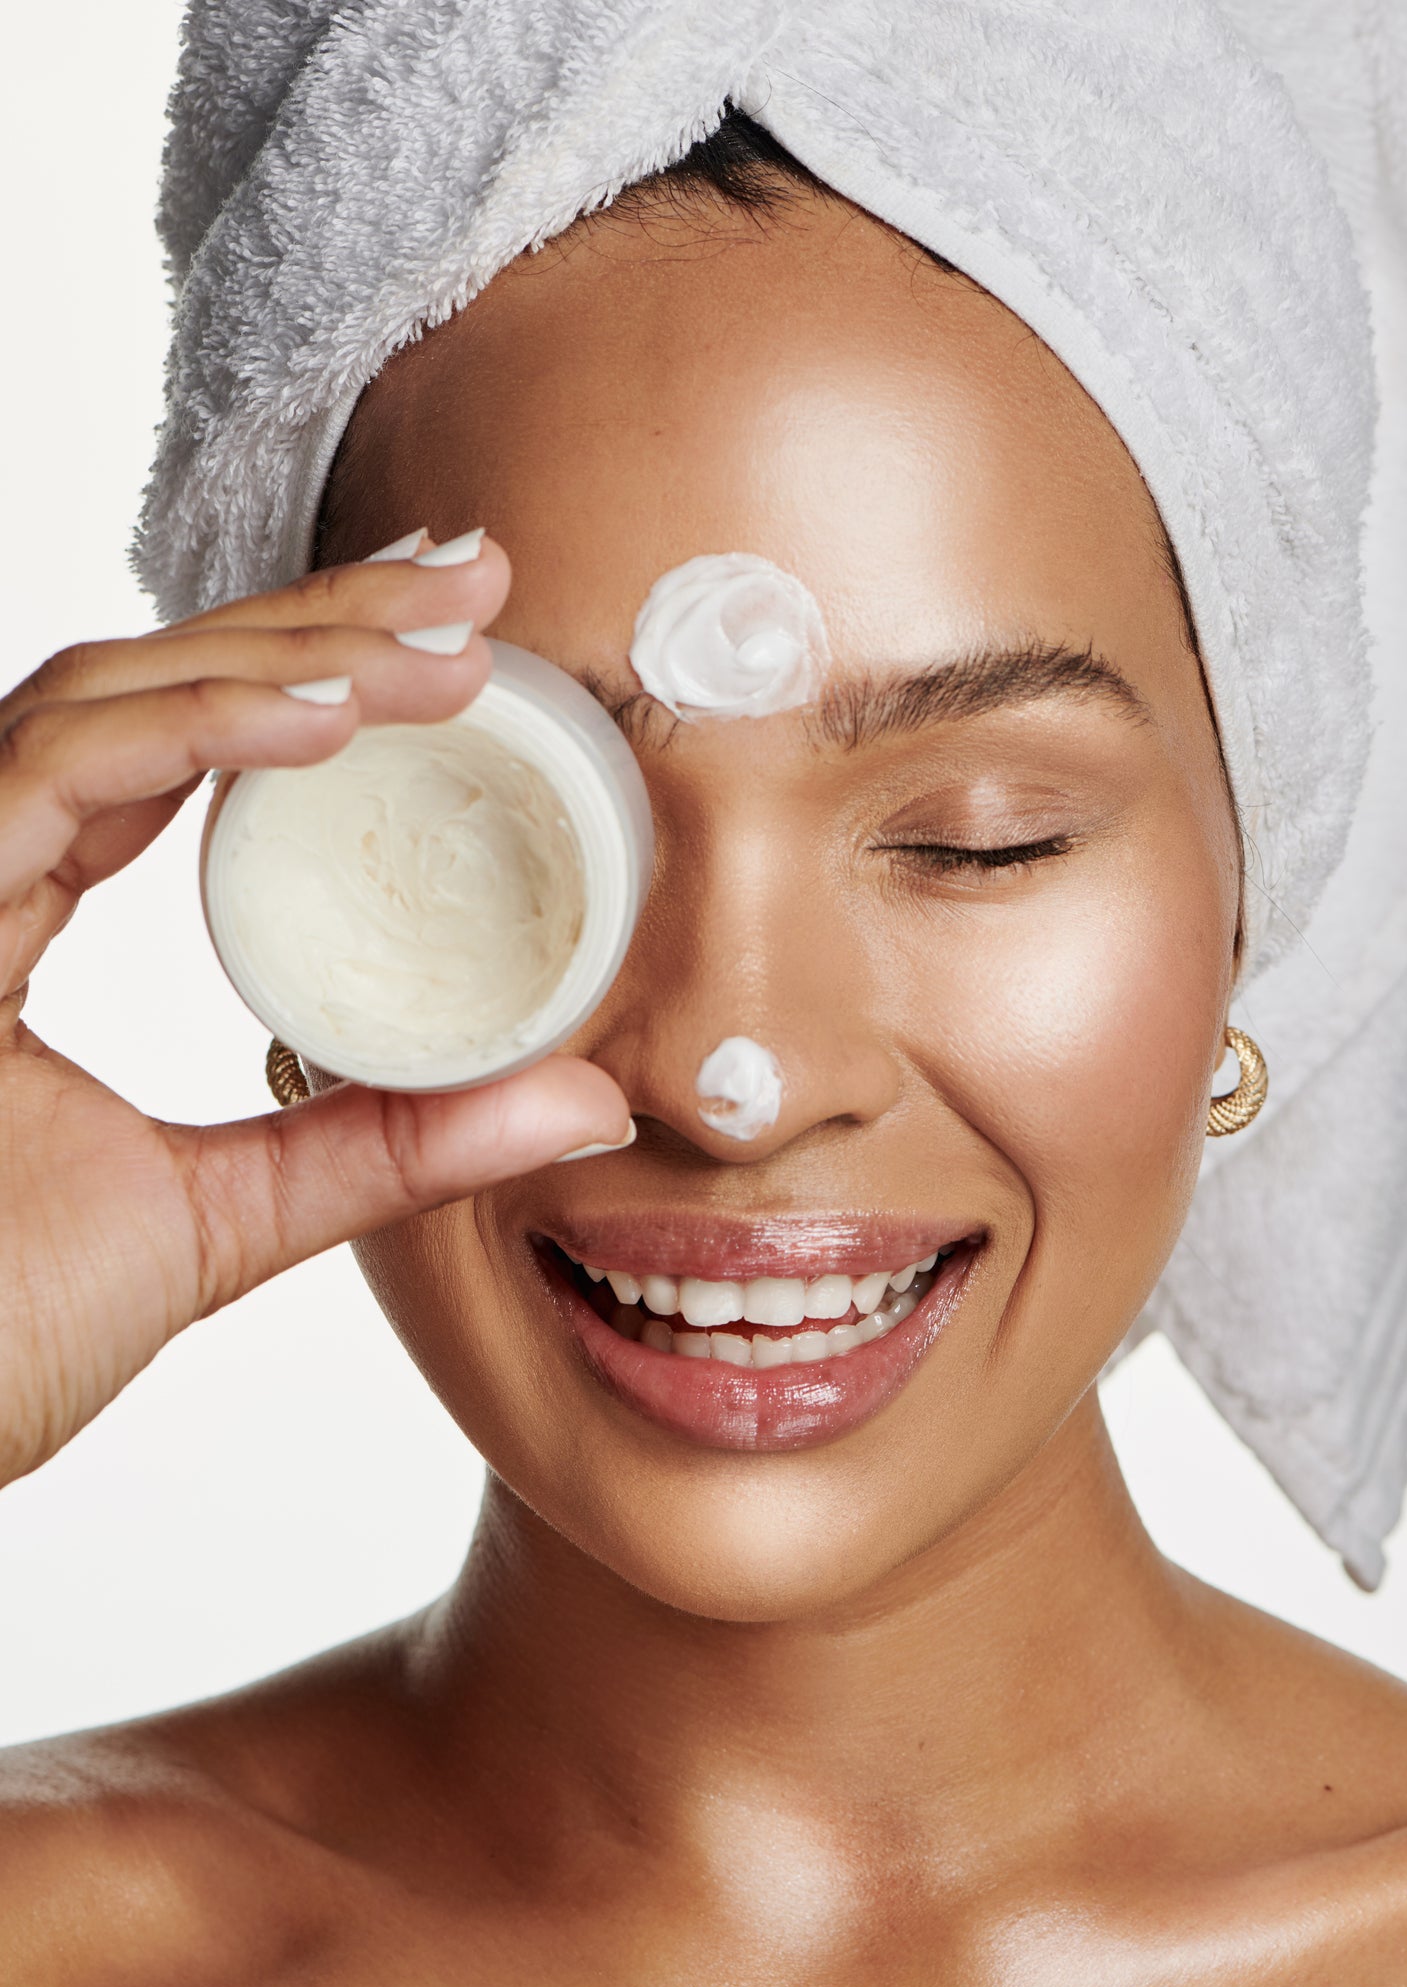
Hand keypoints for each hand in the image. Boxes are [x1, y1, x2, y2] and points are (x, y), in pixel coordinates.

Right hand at [0, 538, 630, 1487]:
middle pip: (142, 686)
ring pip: (102, 698)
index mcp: (10, 912)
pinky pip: (51, 775)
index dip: (297, 669)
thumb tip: (582, 1102)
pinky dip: (193, 731)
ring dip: (284, 655)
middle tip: (471, 579)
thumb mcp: (224, 1220)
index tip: (446, 640)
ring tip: (446, 643)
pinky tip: (329, 714)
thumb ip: (385, 1148)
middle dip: (316, 620)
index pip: (158, 745)